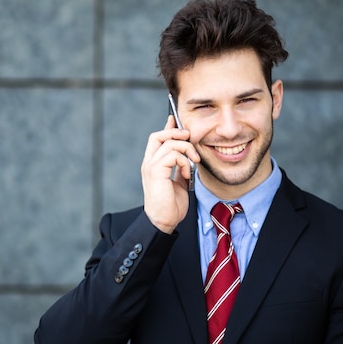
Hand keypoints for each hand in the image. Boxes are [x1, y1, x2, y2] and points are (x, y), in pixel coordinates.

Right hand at [141, 115, 200, 233]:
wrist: (164, 222)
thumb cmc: (171, 206)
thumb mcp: (179, 183)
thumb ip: (181, 169)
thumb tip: (188, 158)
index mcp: (153, 165)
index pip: (157, 139)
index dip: (168, 128)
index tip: (177, 121)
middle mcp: (149, 163)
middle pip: (158, 135)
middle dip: (176, 133)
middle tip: (190, 138)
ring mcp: (151, 166)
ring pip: (170, 143)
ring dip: (187, 150)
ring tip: (194, 162)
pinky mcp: (155, 171)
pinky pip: (173, 154)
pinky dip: (184, 161)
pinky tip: (187, 173)